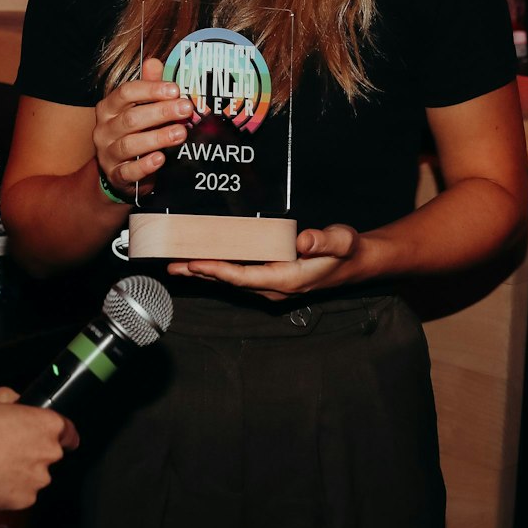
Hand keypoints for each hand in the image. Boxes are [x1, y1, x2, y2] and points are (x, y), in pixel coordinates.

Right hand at [0, 387, 77, 510]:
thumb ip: (15, 401)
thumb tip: (17, 403)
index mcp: (47, 426)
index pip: (70, 433)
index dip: (63, 436)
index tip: (58, 440)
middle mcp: (48, 453)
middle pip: (49, 456)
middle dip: (33, 455)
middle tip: (8, 451)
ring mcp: (37, 479)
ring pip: (35, 477)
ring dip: (22, 474)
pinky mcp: (24, 500)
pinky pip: (22, 495)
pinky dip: (11, 491)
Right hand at [92, 57, 191, 197]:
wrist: (121, 172)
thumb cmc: (134, 133)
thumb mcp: (139, 108)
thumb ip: (147, 87)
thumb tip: (154, 61)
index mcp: (109, 107)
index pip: (126, 93)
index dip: (151, 89)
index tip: (175, 89)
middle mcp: (104, 129)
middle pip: (131, 118)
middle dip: (161, 112)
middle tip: (186, 109)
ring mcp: (108, 154)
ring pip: (129, 144)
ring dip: (157, 137)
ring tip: (180, 133)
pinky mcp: (116, 176)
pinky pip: (129, 171)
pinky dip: (145, 165)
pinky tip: (161, 158)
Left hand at [167, 224, 361, 301]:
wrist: (354, 262)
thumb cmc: (346, 251)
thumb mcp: (340, 241)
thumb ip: (323, 240)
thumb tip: (304, 239)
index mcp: (287, 279)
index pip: (245, 277)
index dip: (219, 270)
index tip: (197, 263)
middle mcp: (275, 287)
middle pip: (230, 281)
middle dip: (201, 273)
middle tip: (173, 265)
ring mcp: (271, 285)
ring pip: (231, 280)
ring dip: (205, 272)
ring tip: (177, 265)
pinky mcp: (270, 279)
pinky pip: (238, 276)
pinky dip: (218, 269)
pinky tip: (202, 263)